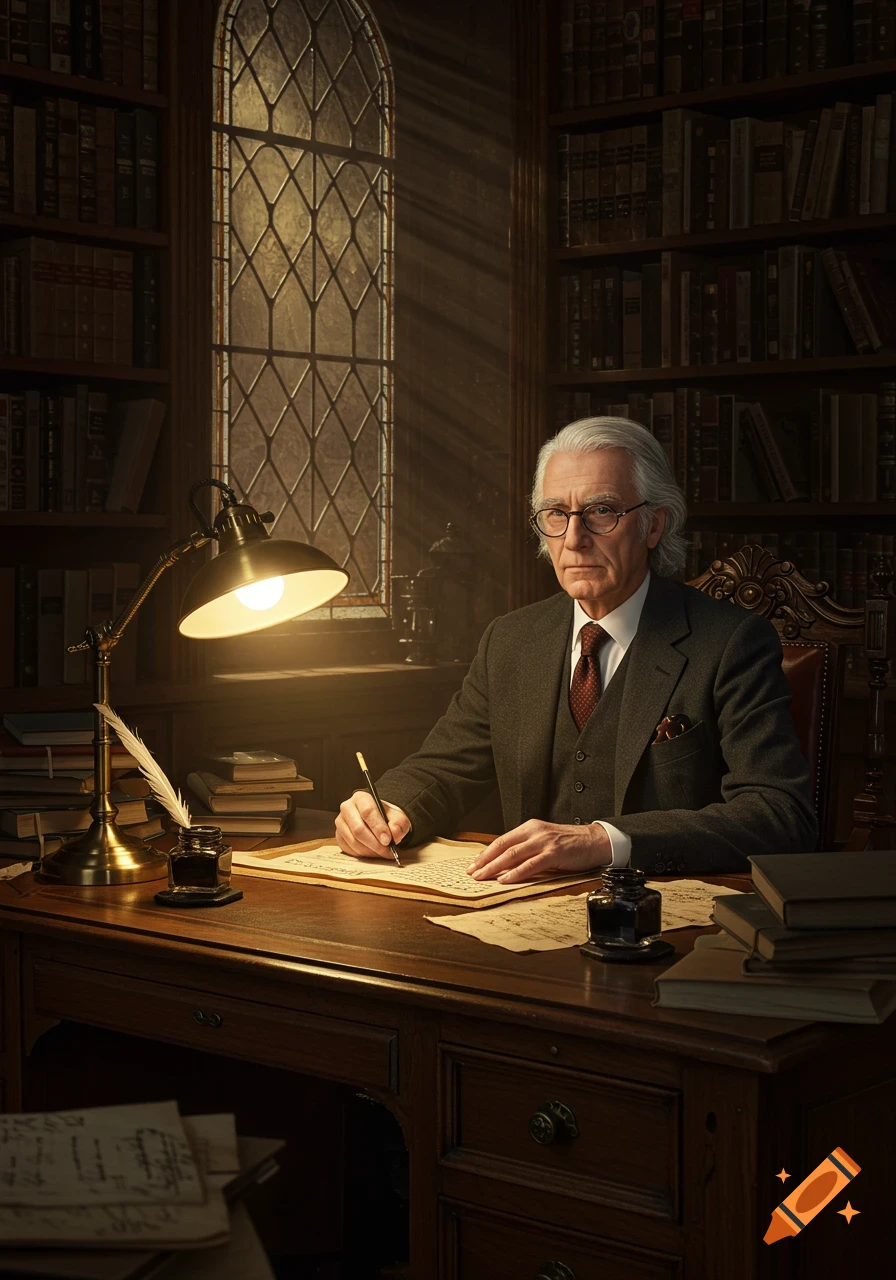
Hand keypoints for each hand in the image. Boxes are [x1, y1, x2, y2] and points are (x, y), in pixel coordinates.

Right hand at [335, 790, 410, 859]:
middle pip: (358, 829)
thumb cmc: (386, 817)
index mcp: (361, 798)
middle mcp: (347, 808)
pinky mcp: (339, 836)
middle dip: (375, 844)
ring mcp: (340, 823)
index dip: (378, 828)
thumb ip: (399, 823)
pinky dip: (363, 855)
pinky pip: (349, 849)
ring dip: (370, 851)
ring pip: (353, 842)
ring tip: (383, 853)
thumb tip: (395, 834)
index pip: (368, 812)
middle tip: (388, 851)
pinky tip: (373, 853)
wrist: (377, 822)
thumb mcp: (397, 817)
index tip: (388, 840)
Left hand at [465, 819, 611, 883]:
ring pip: (512, 855)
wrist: (595, 840)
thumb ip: (527, 848)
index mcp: (530, 827)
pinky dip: (516, 873)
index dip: (486, 853)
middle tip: (472, 873)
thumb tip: (506, 863)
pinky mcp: (554, 853)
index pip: (502, 840)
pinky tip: (505, 880)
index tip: (474, 864)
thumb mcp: (544, 840)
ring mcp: (544, 842)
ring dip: (495, 867)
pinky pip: (530, 864)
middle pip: (503, 847)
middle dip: (485, 861)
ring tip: (483, 877)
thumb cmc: (570, 843)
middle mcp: (534, 832)